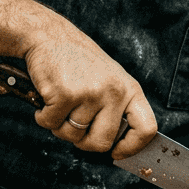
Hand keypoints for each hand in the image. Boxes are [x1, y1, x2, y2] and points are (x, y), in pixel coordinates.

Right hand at [21, 27, 156, 157]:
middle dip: (83, 141)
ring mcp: (90, 93)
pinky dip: (43, 116)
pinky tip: (47, 97)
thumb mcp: (110, 80)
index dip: (132, 148)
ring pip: (73, 135)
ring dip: (60, 126)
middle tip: (73, 124)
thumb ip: (116, 108)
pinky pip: (51, 124)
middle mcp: (114, 92)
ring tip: (60, 103)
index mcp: (129, 89)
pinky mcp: (65, 94)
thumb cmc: (78, 61)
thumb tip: (114, 145)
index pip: (146, 129)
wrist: (50, 36)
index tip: (116, 153)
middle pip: (102, 142)